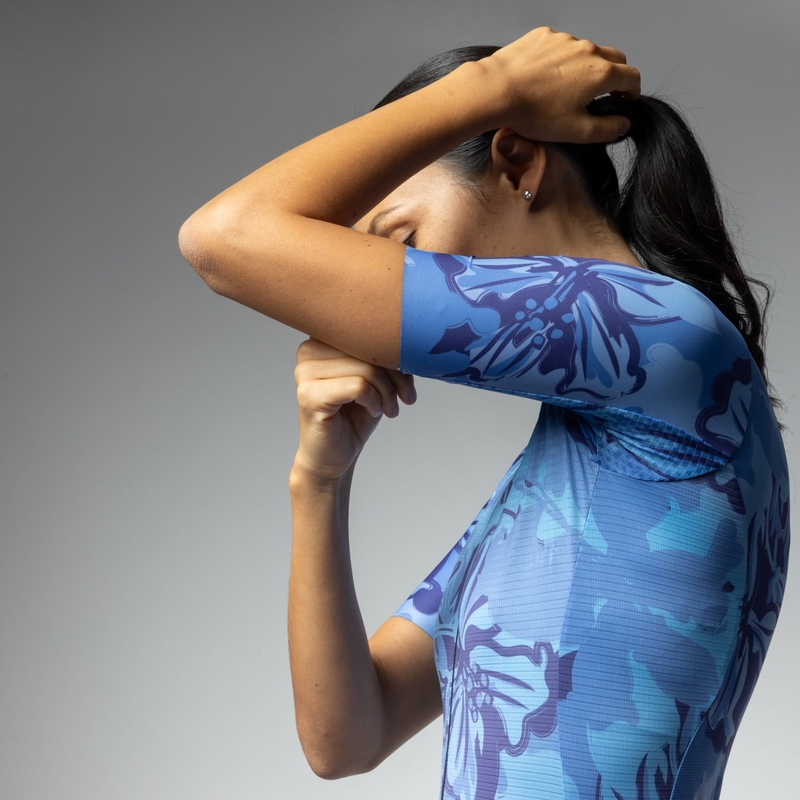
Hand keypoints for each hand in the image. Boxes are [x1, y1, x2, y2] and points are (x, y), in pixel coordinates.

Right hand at [291, 338, 416, 482]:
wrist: (335, 456)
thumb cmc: (355, 415)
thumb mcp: (377, 377)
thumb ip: (386, 353)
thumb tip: (413, 340)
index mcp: (322, 339)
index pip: (369, 331)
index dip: (395, 353)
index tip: (407, 378)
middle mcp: (308, 350)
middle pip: (368, 348)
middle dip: (396, 374)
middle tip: (405, 397)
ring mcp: (305, 373)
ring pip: (366, 368)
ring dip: (387, 392)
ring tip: (389, 408)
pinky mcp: (309, 396)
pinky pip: (359, 387)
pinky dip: (374, 401)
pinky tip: (372, 411)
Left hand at [483, 26, 640, 143]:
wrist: (497, 90)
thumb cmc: (534, 114)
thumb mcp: (577, 132)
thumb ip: (607, 129)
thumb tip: (624, 124)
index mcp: (601, 73)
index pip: (631, 76)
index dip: (633, 91)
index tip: (627, 100)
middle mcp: (587, 49)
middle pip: (614, 58)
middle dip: (616, 75)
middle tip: (606, 93)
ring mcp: (565, 39)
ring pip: (586, 50)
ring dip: (586, 66)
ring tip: (568, 88)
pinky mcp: (544, 35)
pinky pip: (561, 45)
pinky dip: (561, 59)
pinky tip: (546, 77)